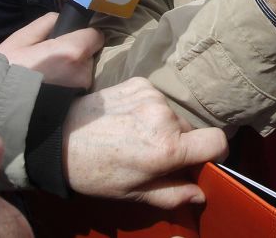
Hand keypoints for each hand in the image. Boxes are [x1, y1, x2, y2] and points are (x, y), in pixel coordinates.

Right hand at [0, 12, 102, 87]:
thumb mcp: (21, 38)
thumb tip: (61, 19)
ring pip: (84, 71)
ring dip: (72, 70)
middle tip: (51, 59)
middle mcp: (83, 71)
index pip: (96, 35)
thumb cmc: (8, 70)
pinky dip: (69, 84)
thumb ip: (47, 22)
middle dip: (75, 53)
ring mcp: (81, 90)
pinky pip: (78, 85)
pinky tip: (52, 86)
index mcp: (72, 51)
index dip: (83, 34)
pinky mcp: (77, 103)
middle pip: (89, 54)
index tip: (70, 37)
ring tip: (49, 75)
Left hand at [63, 77, 228, 207]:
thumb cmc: (95, 172)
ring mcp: (152, 95)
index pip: (217, 142)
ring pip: (173, 114)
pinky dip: (149, 109)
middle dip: (180, 143)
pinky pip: (157, 98)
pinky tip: (127, 119)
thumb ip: (173, 194)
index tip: (203, 160)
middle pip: (192, 130)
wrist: (58, 137)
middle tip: (153, 155)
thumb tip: (201, 194)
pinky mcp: (139, 81)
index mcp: (167, 148)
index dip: (216, 153)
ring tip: (135, 136)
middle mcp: (165, 116)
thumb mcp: (134, 193)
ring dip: (163, 125)